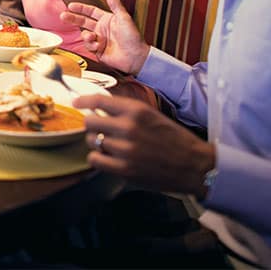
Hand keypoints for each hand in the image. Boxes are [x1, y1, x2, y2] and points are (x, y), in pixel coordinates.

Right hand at [60, 0, 148, 73]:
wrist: (135, 57)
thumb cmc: (133, 37)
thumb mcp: (124, 18)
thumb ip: (115, 4)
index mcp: (107, 19)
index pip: (90, 11)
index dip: (80, 8)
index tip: (70, 5)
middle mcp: (101, 29)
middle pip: (83, 22)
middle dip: (72, 19)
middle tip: (63, 16)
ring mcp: (99, 40)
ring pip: (84, 35)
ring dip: (86, 36)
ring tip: (92, 38)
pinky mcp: (97, 50)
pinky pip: (88, 46)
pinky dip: (91, 45)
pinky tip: (98, 46)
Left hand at [72, 94, 215, 197]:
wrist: (194, 165)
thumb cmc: (174, 139)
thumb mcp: (152, 115)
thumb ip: (127, 111)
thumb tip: (99, 107)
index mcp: (137, 110)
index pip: (99, 100)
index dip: (84, 101)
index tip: (77, 103)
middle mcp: (129, 127)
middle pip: (90, 122)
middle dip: (92, 125)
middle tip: (99, 130)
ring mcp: (126, 149)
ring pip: (92, 141)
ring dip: (96, 143)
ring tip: (110, 146)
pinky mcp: (125, 169)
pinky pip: (95, 159)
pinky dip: (98, 158)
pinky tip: (107, 158)